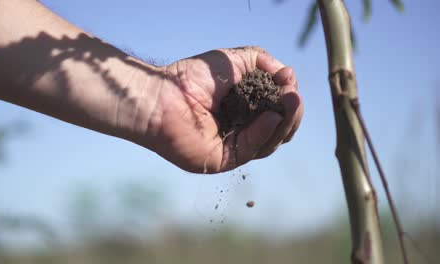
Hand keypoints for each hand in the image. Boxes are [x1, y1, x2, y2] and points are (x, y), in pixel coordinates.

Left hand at [149, 46, 302, 172]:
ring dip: (284, 123)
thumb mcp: (233, 60)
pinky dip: (263, 133)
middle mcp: (241, 127)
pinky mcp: (224, 160)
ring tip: (291, 101)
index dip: (287, 98)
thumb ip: (262, 62)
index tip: (289, 81)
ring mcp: (233, 145)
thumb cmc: (191, 77)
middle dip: (291, 113)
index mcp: (244, 108)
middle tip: (294, 96)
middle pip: (278, 128)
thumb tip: (288, 74)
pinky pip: (251, 149)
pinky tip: (272, 116)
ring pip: (270, 142)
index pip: (276, 109)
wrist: (161, 96)